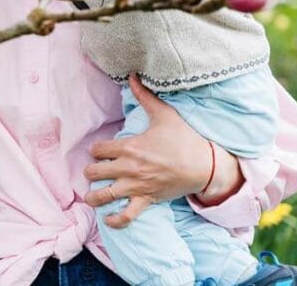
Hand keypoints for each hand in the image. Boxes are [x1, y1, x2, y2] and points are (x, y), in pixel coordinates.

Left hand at [82, 75, 241, 227]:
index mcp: (130, 147)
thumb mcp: (164, 114)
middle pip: (95, 172)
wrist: (206, 165)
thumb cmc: (184, 139)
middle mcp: (129, 168)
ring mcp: (137, 187)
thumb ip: (145, 96)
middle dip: (91, 171)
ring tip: (90, 196)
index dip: (95, 150)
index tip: (98, 150)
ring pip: (104, 195)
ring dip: (94, 196)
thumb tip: (132, 76)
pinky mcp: (148, 200)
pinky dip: (116, 220)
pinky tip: (108, 220)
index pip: (98, 149)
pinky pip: (127, 216)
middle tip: (94, 170)